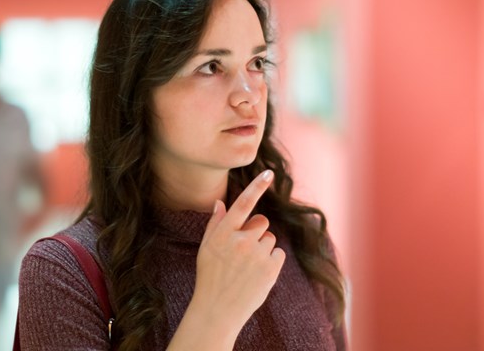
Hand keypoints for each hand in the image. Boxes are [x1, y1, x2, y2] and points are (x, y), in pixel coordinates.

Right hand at [192, 170, 285, 334]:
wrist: (217, 310)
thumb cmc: (209, 277)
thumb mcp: (206, 248)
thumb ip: (215, 224)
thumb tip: (220, 203)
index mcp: (222, 233)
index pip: (242, 204)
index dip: (256, 187)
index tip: (269, 172)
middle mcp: (240, 240)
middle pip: (261, 222)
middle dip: (256, 232)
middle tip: (243, 252)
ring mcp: (256, 254)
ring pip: (270, 239)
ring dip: (263, 249)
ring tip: (247, 268)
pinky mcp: (270, 268)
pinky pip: (278, 254)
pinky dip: (271, 262)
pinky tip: (257, 275)